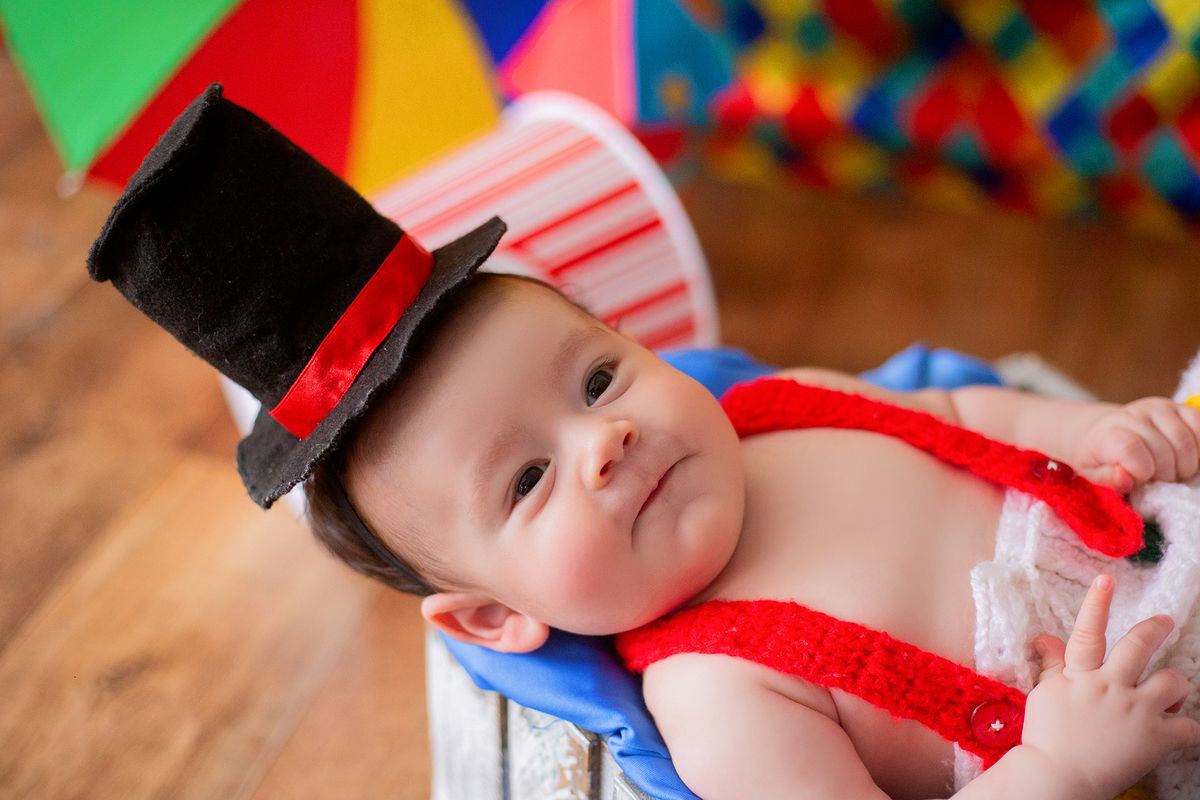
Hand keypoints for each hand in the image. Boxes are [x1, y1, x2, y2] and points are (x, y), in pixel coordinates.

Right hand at [1021, 575, 1199, 798]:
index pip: (1088, 632)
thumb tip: (1045, 639)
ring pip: (1170, 681)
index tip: (1105, 581)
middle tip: (1164, 621)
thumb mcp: (1045, 696)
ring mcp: (1134, 711)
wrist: (1059, 777)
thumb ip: (1052, 666)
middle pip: (1138, 647)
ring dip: (1174, 684)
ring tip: (1171, 690)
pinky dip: (1191, 728)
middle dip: (1154, 629)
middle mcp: (1109, 687)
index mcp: (1080, 676)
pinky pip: (1188, 728)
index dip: (1097, 604)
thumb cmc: (1046, 737)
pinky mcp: (1154, 738)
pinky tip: (1190, 729)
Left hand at [1073, 398, 1199, 491]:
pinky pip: (1199, 424)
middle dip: (1165, 476)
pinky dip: (1199, 447)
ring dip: (1184, 466)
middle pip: (1163, 452)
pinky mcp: (1177, 406)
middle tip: (1157, 480)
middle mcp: (1132, 415)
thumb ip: (1108, 478)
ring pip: (1185, 443)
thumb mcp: (1093, 473)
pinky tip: (1186, 457)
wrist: (1104, 432)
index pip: (1130, 450)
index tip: (1139, 479)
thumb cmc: (1100, 458)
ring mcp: (1156, 408)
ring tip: (1171, 470)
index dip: (1141, 471)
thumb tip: (1125, 480)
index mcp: (1108, 433)